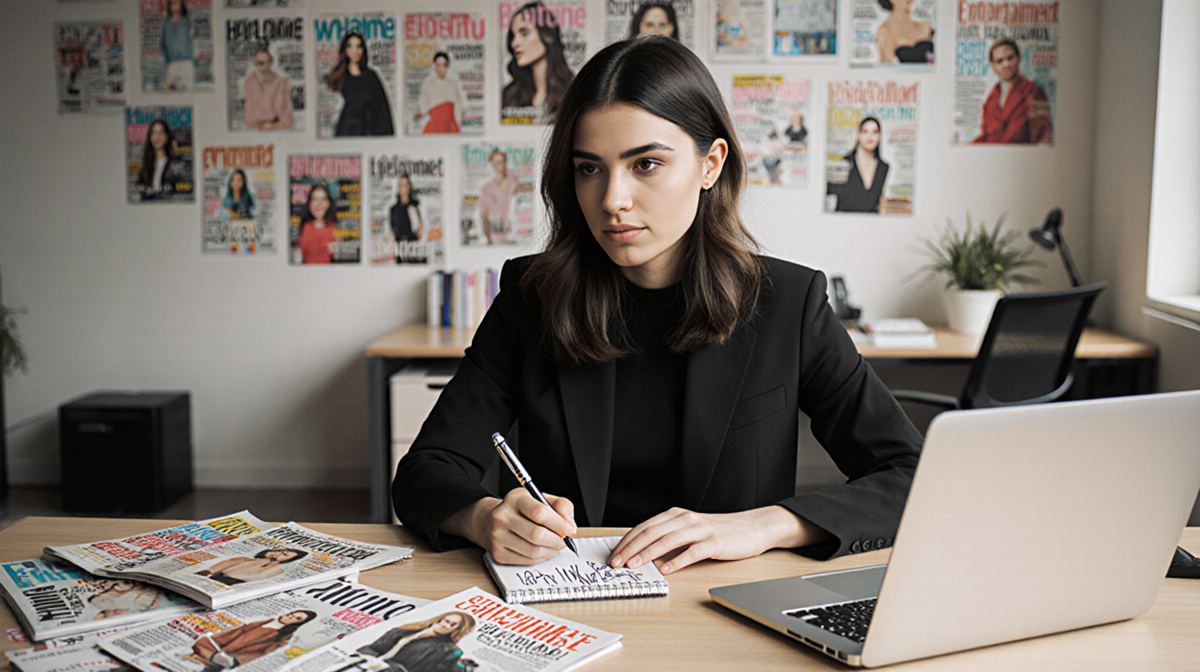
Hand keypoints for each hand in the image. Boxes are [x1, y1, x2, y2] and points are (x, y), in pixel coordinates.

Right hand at [445, 489, 576, 564]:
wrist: (490, 521)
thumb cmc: (521, 510)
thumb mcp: (541, 499)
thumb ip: (561, 506)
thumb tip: (570, 525)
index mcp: (515, 499)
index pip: (540, 512)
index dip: (559, 524)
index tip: (570, 529)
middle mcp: (502, 516)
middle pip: (537, 535)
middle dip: (557, 540)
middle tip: (564, 540)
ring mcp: (497, 537)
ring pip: (533, 551)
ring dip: (551, 550)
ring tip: (555, 545)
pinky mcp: (498, 554)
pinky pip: (527, 561)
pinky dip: (541, 557)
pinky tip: (543, 550)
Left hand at [609, 505, 824, 574]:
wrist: (752, 527)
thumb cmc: (719, 531)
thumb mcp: (690, 529)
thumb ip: (669, 537)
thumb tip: (642, 554)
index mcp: (676, 515)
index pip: (644, 527)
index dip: (626, 541)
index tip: (613, 555)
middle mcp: (685, 519)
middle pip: (651, 532)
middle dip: (630, 548)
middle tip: (616, 563)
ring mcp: (700, 529)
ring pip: (667, 540)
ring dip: (647, 554)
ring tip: (633, 566)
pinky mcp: (714, 542)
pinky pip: (692, 552)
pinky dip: (677, 561)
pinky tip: (666, 570)